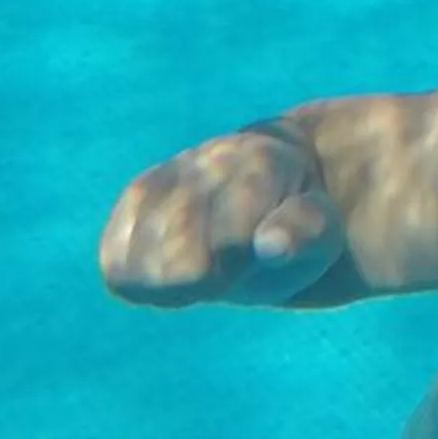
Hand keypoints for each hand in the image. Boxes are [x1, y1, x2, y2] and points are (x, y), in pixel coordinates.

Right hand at [99, 127, 344, 307]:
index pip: (228, 238)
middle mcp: (207, 158)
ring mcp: (166, 174)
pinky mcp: (136, 198)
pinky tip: (168, 266)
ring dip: (172, 280)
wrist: (277, 187)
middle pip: (178, 254)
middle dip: (205, 276)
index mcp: (259, 163)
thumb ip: (305, 234)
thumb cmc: (302, 222)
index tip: (256, 255)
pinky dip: (139, 277)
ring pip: (140, 260)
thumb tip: (270, 244)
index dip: (239, 268)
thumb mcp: (323, 234)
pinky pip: (115, 260)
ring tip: (204, 263)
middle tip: (231, 263)